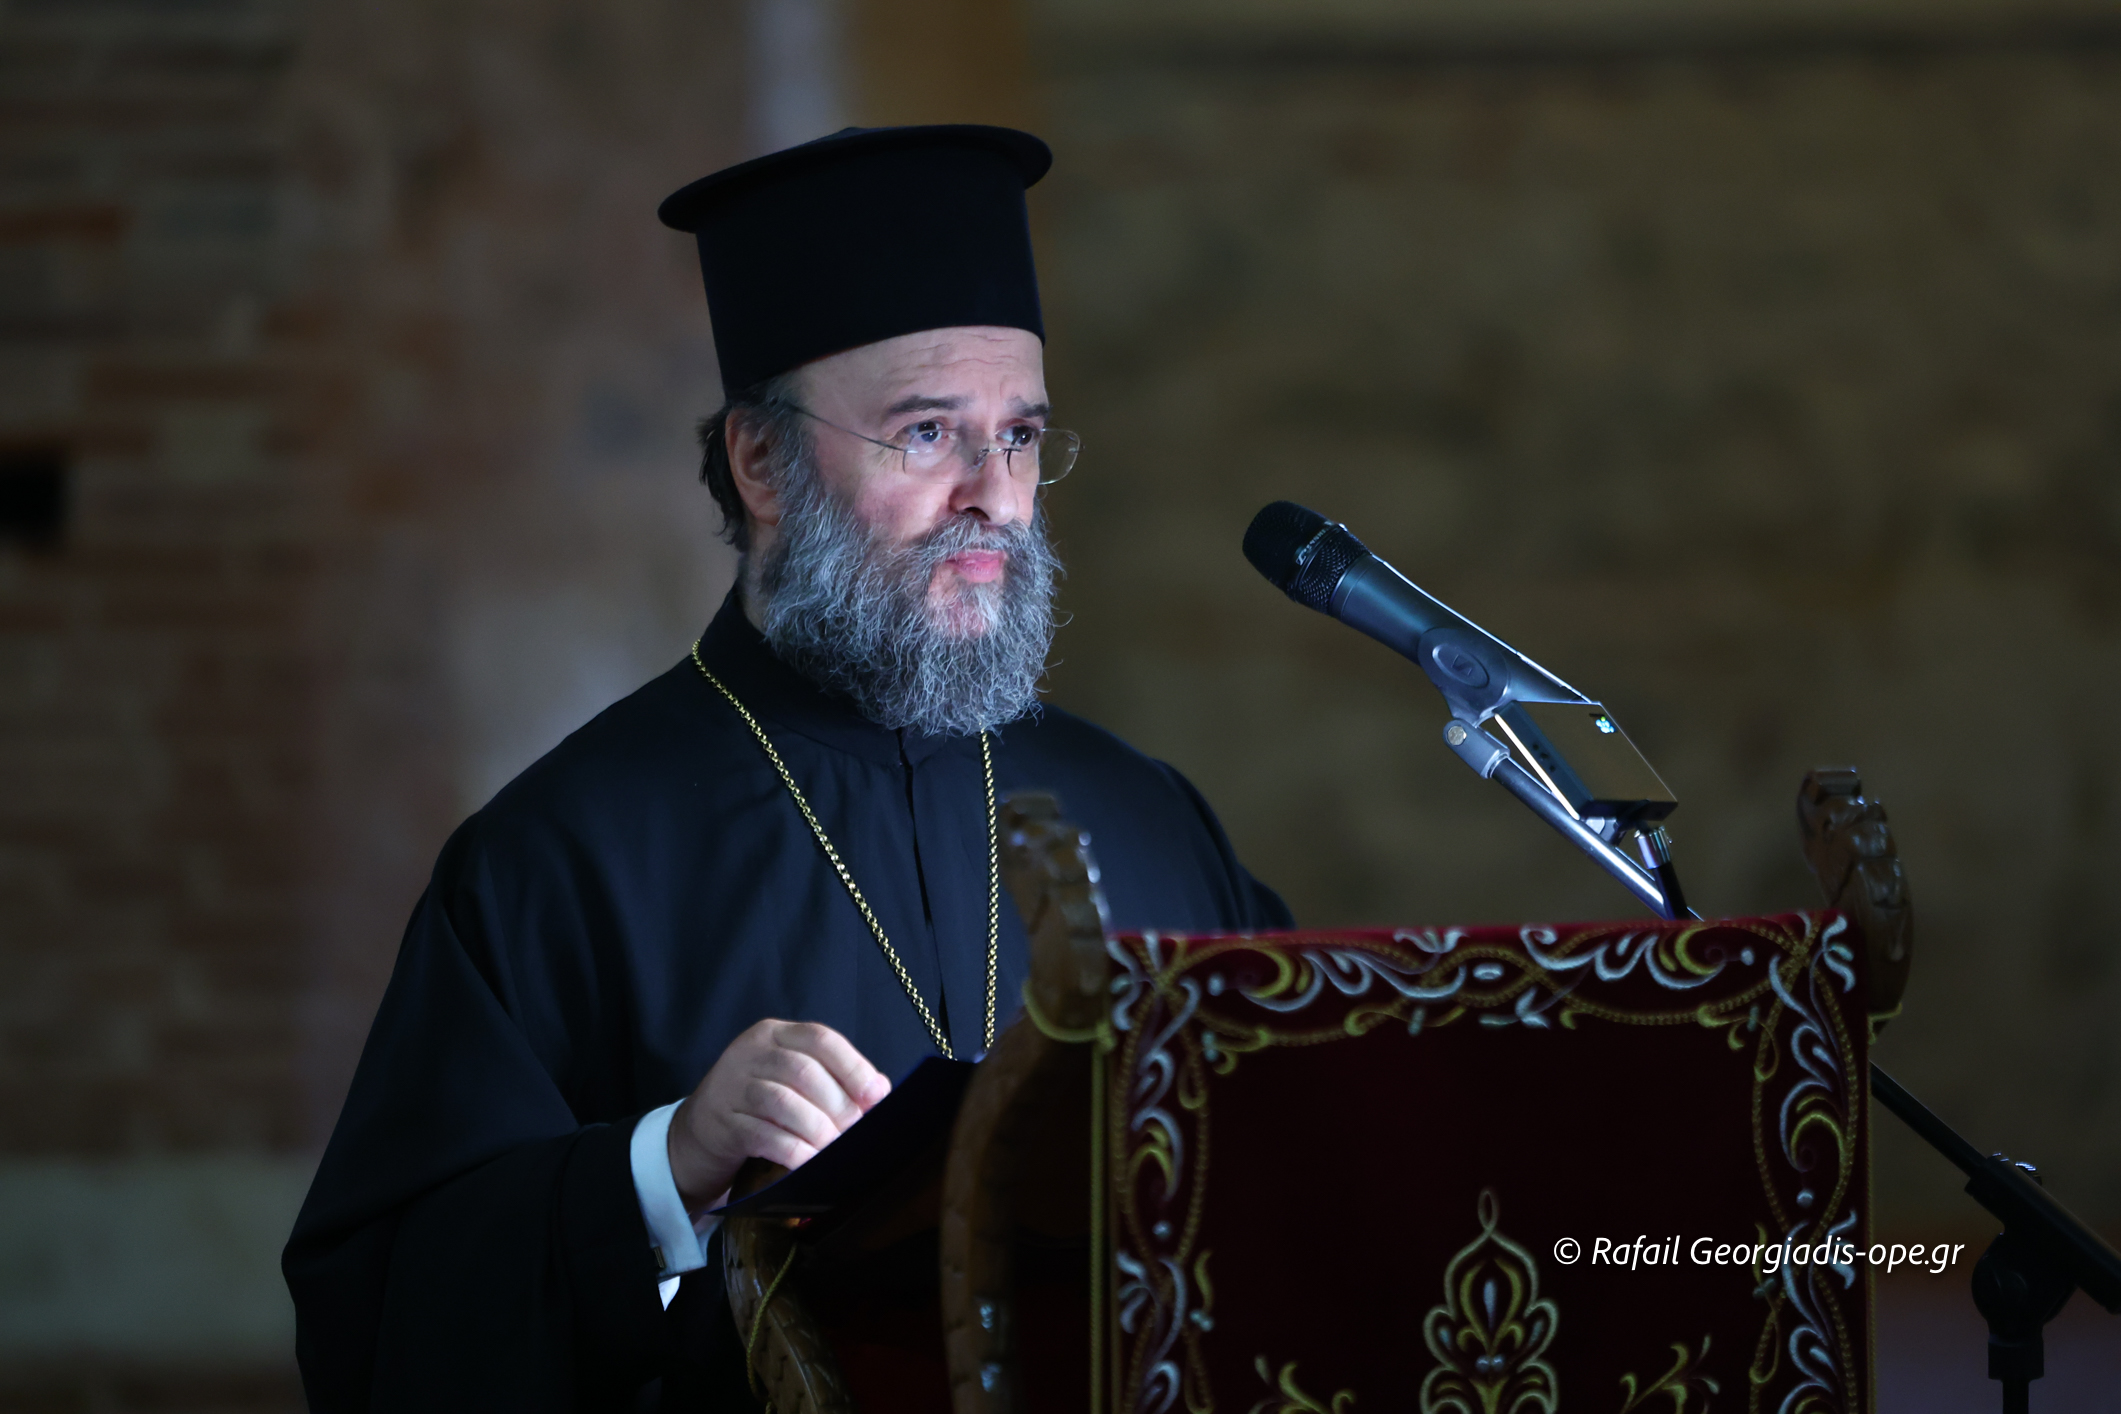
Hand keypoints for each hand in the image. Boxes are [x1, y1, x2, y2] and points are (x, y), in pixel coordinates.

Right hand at [666, 1019, 890, 1212]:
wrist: (697, 1134)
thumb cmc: (757, 1105)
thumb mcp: (788, 1079)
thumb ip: (831, 1079)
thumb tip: (880, 1091)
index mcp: (775, 1034)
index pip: (820, 1039)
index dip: (854, 1067)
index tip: (878, 1096)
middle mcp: (750, 1052)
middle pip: (804, 1071)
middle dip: (839, 1104)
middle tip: (856, 1132)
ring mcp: (731, 1085)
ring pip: (784, 1101)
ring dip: (818, 1129)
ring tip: (836, 1150)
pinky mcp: (721, 1122)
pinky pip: (762, 1135)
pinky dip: (792, 1150)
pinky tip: (809, 1163)